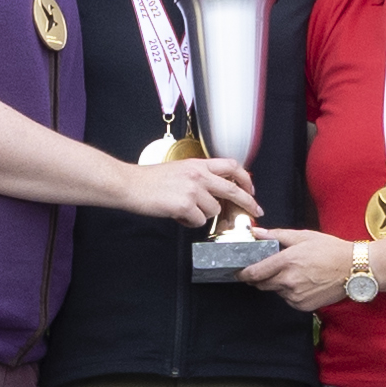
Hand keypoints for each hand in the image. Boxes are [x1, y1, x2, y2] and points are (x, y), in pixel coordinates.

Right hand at [122, 152, 258, 232]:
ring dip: (202, 215)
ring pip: (214, 210)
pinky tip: (176, 215)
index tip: (250, 189)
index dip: (245, 179)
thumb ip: (198, 178)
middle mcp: (199, 175)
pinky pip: (199, 221)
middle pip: (233, 189)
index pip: (231, 166)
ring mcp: (193, 190)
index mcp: (198, 164)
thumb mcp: (179, 170)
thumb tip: (214, 193)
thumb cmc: (149, 180)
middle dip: (248, 202)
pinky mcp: (185, 205)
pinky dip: (189, 222)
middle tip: (256, 211)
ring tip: (184, 210)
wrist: (129, 185)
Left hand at [237, 228, 355, 313]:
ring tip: (295, 273)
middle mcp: (288, 281)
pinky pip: (288, 299)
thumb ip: (277, 235)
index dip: (244, 273)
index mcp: (287, 261)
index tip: (239, 272)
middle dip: (260, 278)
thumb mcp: (304, 236)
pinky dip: (290, 292)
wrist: (355, 269)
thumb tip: (257, 232)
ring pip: (276, 291)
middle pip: (262, 284)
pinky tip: (303, 282)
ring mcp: (295, 296)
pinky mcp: (303, 305)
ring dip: (277, 284)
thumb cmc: (332, 250)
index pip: (255, 273)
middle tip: (268, 269)